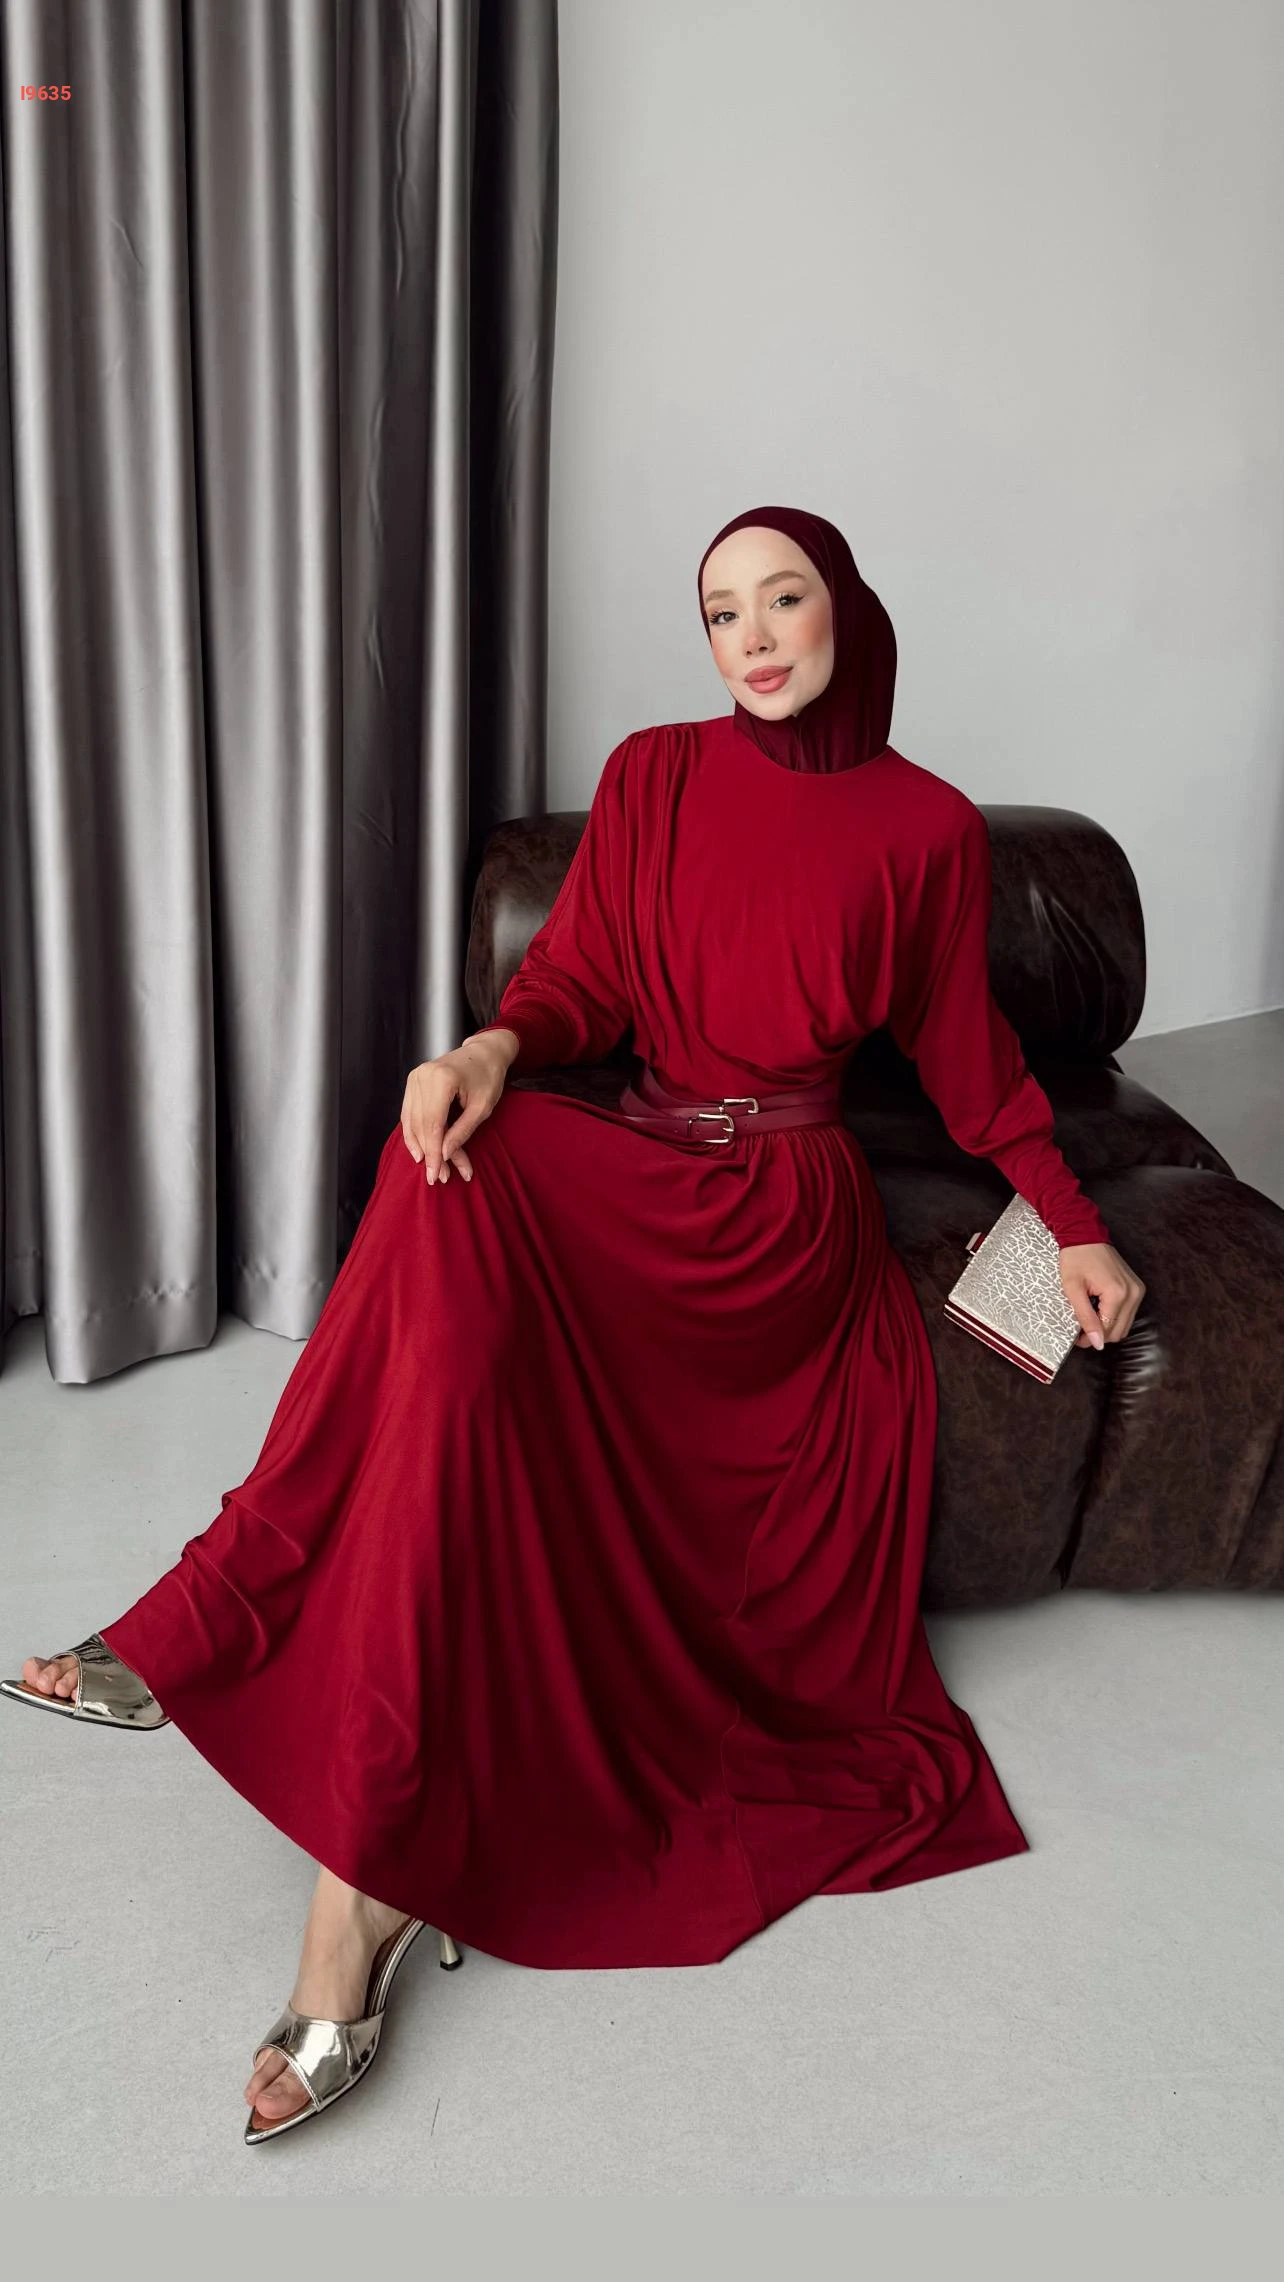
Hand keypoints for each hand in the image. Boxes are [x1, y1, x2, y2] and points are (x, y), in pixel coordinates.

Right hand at [400, 1031, 518, 1184]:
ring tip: (431, 1168)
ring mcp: (415, 1076)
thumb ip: (462, 1131)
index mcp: (443, 1079)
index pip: (433, 1125)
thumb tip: (443, 1154)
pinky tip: (418, 1151)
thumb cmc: (488, 1077)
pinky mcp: (413, 1080)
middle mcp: (423, 1076)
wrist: (484, 1052)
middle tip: (439, 1177)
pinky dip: (412, 1133)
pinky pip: (408, 1112)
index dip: (434, 1153)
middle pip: (421, 1125)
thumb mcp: (482, 1107)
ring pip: (411, 1121)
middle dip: (430, 1153)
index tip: (437, 1175)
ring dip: (420, 1147)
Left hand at [1058, 1242, 1145, 1350]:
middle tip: (1081, 1330)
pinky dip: (1114, 1317)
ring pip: (1125, 1325)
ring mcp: (1138, 1290)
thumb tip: (1097, 1343)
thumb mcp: (1073, 1289)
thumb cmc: (1076, 1258)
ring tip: (1089, 1318)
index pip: (1108, 1330)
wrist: (1085, 1234)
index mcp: (1118, 1294)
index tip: (1076, 1338)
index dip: (1091, 1339)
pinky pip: (1128, 1313)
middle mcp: (1133, 1293)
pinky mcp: (1137, 1288)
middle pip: (1119, 1332)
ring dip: (1108, 1327)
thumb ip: (1085, 1317)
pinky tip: (1099, 1309)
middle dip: (1100, 1335)